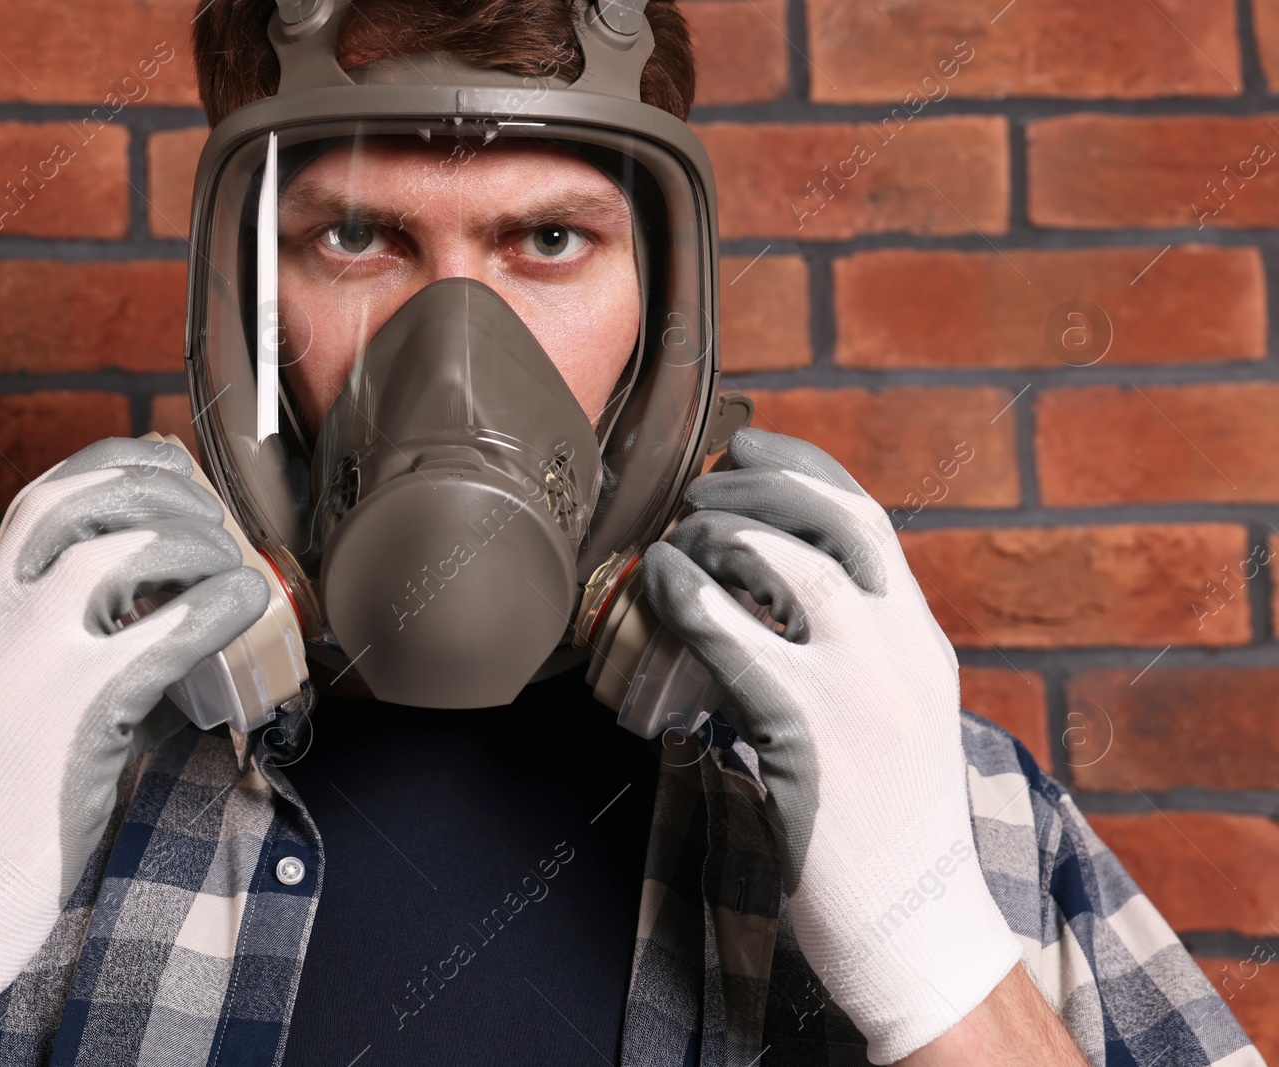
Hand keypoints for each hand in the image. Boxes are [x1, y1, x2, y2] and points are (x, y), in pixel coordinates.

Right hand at [0, 437, 269, 1048]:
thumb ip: (68, 653)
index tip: (169, 467)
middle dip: (159, 492)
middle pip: (76, 506)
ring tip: (231, 567)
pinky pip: (156, 639)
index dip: (113, 466)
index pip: (37, 501)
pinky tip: (243, 606)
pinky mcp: (71, 723)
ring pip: (112, 555)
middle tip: (212, 522)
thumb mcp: (7, 705)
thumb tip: (165, 618)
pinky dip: (213, 609)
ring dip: (190, 544)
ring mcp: (25, 672)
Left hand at [643, 428, 1020, 1062]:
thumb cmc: (888, 833)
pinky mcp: (809, 735)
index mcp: (921, 642)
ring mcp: (861, 689)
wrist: (919, 935)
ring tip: (679, 543)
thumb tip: (760, 604)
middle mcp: (902, 651)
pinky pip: (733, 635)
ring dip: (720, 533)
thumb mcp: (892, 722)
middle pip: (835, 519)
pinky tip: (660, 585)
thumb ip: (848, 658)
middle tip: (698, 491)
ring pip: (789, 562)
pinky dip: (686, 593)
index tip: (747, 446)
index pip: (870, 518)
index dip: (802, 465)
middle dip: (757, 483)